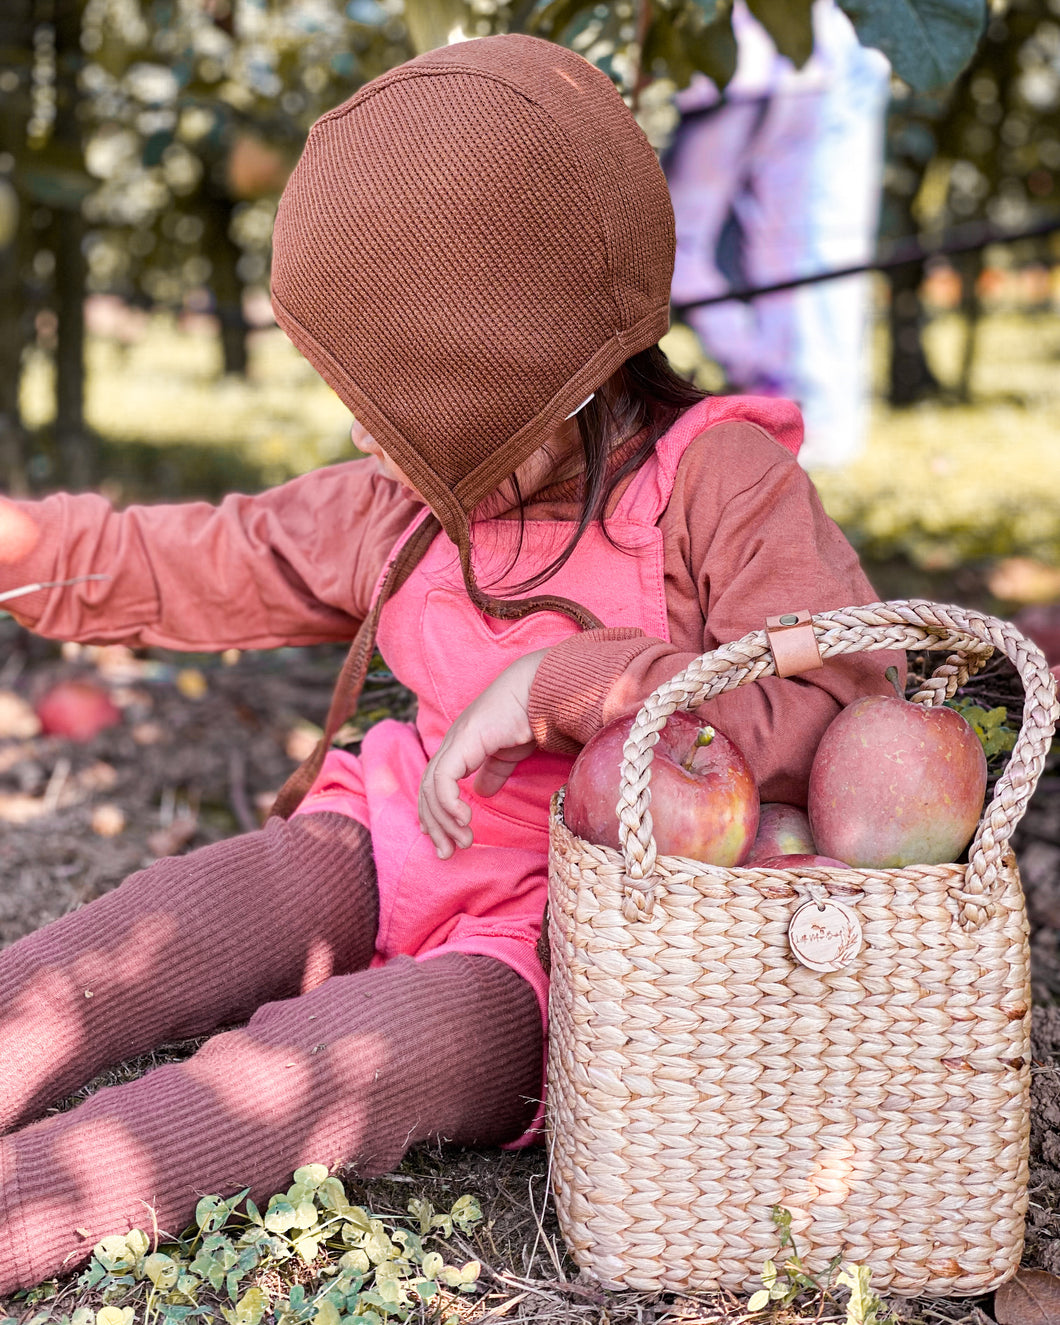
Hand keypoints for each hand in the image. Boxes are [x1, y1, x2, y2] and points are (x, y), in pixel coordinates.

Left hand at [418, 648, 547, 858]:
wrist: (542, 692)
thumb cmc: (529, 717)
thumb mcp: (508, 754)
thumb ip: (493, 772)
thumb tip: (482, 793)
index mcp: (459, 745)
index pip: (433, 784)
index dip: (434, 813)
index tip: (444, 839)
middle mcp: (451, 743)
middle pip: (426, 790)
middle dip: (434, 826)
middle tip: (447, 853)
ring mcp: (455, 741)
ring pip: (430, 788)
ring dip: (442, 821)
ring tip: (462, 842)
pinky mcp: (464, 742)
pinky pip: (443, 780)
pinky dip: (448, 804)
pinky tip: (464, 820)